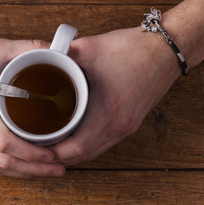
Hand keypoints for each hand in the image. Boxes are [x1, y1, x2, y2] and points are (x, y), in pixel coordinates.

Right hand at [0, 30, 66, 177]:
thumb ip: (24, 48)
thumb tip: (54, 49)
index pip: (6, 143)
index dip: (32, 153)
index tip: (53, 154)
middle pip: (2, 162)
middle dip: (33, 169)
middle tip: (58, 168)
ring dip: (19, 172)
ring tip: (43, 170)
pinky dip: (3, 165)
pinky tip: (19, 163)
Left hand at [51, 26, 182, 165]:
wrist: (168, 49)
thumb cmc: (135, 48)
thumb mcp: (91, 47)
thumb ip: (62, 55)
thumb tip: (40, 58)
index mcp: (108, 111)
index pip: (76, 147)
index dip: (54, 153)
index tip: (35, 149)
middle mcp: (120, 125)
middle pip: (85, 155)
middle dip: (59, 157)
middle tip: (37, 149)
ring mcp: (128, 127)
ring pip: (95, 152)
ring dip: (73, 153)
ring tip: (51, 146)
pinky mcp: (132, 123)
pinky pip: (105, 143)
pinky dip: (87, 145)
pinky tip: (74, 137)